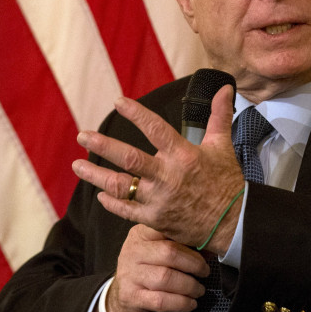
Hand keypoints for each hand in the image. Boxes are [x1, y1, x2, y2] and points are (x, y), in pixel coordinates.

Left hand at [72, 85, 243, 253]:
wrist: (233, 223)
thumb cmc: (226, 181)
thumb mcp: (222, 146)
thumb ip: (219, 115)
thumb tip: (224, 88)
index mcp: (184, 156)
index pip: (156, 129)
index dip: (136, 114)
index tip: (119, 102)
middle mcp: (168, 177)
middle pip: (129, 159)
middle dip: (103, 146)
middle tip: (82, 136)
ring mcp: (159, 200)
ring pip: (121, 186)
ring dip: (96, 176)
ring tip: (77, 165)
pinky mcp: (155, 219)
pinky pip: (127, 211)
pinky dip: (111, 202)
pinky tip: (100, 194)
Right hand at [104, 225, 210, 311]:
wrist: (124, 296)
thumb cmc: (149, 269)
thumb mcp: (160, 251)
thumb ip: (181, 245)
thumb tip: (209, 248)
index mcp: (141, 234)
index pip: (167, 228)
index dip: (189, 237)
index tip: (204, 245)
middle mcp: (132, 251)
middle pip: (169, 252)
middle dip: (194, 264)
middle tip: (204, 271)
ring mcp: (129, 274)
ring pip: (166, 277)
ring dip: (189, 285)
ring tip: (199, 289)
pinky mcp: (131, 296)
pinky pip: (161, 300)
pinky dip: (181, 303)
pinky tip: (190, 303)